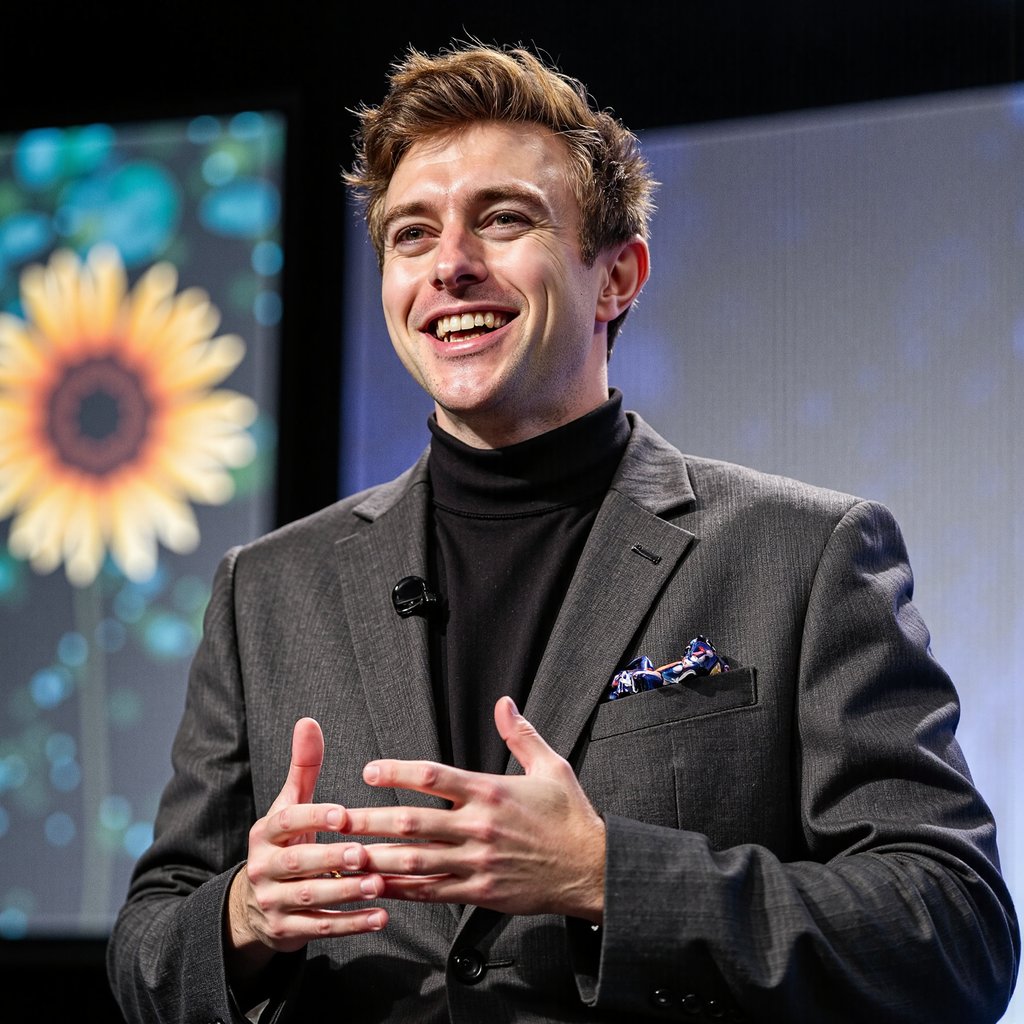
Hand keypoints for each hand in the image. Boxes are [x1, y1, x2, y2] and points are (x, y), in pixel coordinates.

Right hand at [225, 718, 385, 983]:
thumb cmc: (287, 842)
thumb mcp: (290, 805)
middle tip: (364, 854)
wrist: (256, 904)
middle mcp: (263, 868)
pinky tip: (381, 917)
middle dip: (331, 859)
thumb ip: (303, 767)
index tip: (344, 815)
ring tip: (379, 885)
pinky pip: (320, 929)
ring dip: (346, 893)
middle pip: (298, 864)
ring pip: (311, 899)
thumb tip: (308, 720)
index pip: (287, 822)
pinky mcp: (285, 932)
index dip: (314, 817)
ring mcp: (273, 902)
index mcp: (265, 833)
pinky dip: (351, 925)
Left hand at [345, 697, 605, 922]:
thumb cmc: (570, 817)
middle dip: (370, 820)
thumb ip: (521, 735)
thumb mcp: (552, 766)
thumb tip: (504, 703)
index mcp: (491, 791)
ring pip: (415, 860)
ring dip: (376, 858)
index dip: (397, 772)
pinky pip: (432, 892)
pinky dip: (401, 890)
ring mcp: (477, 863)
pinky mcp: (479, 893)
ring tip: (343, 855)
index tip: (369, 770)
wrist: (592, 869)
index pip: (434, 776)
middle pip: (412, 822)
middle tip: (334, 818)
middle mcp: (479, 827)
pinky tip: (376, 887)